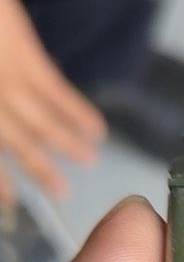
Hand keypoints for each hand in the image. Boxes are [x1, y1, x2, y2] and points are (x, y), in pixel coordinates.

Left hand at [0, 0, 105, 205]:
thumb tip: (11, 118)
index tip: (10, 202)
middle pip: (16, 143)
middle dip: (40, 169)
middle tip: (62, 193)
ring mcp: (7, 82)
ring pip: (40, 122)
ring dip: (67, 144)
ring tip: (89, 160)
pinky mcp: (27, 60)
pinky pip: (57, 94)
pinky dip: (78, 114)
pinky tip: (97, 128)